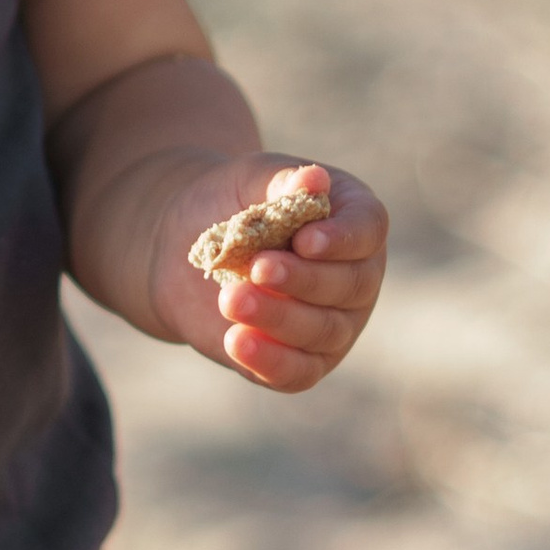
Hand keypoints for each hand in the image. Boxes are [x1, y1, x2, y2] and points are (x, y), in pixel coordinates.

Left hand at [151, 156, 387, 394]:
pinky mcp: (301, 362)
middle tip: (257, 267)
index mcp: (355, 222)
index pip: (367, 231)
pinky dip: (270, 361)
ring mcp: (334, 324)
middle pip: (350, 286)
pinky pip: (298, 372)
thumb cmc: (230, 204)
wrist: (181, 247)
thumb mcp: (250, 180)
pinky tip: (237, 342)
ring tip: (230, 299)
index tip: (304, 240)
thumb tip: (314, 178)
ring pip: (324, 330)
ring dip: (279, 317)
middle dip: (304, 280)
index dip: (341, 238)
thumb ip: (282, 182)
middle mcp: (357, 277)